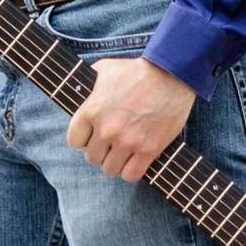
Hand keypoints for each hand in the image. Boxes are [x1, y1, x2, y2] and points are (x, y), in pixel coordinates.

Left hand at [64, 57, 193, 183]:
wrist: (171, 74)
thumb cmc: (137, 70)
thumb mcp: (106, 69)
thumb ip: (90, 82)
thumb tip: (81, 87)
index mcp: (91, 111)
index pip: (75, 142)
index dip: (84, 140)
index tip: (93, 136)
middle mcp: (106, 130)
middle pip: (92, 158)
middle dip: (101, 151)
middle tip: (112, 143)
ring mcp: (127, 142)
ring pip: (110, 169)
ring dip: (116, 163)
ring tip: (124, 153)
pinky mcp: (148, 150)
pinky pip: (131, 175)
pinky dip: (131, 172)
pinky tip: (136, 160)